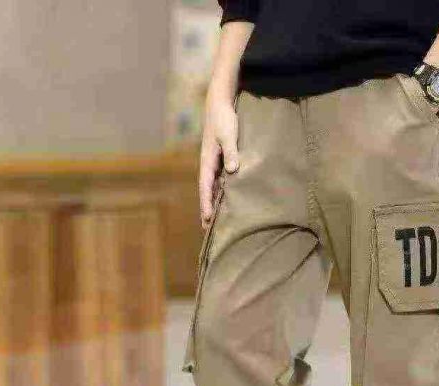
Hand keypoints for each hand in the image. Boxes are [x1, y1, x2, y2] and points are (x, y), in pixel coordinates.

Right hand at [199, 94, 239, 229]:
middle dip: (206, 208)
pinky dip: (220, 192)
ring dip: (213, 202)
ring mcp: (214, 162)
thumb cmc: (224, 119)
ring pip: (212, 187)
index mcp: (207, 161)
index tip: (208, 218)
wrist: (220, 104)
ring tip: (214, 220)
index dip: (206, 202)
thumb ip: (232, 152)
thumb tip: (233, 171)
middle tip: (206, 228)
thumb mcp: (229, 135)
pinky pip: (219, 180)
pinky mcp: (221, 159)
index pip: (205, 186)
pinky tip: (226, 201)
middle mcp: (208, 164)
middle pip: (206, 191)